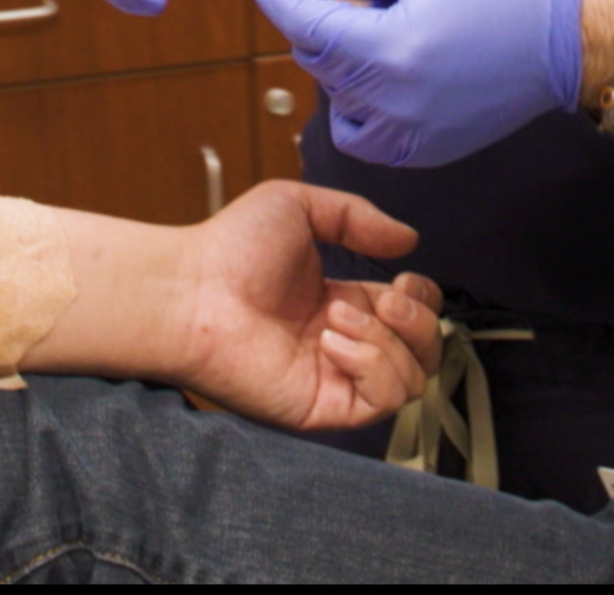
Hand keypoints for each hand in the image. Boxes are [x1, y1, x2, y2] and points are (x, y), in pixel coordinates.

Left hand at [158, 180, 441, 429]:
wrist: (191, 289)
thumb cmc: (231, 246)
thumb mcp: (296, 207)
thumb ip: (355, 215)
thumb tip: (408, 236)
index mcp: (340, 301)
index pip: (409, 313)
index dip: (421, 299)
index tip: (403, 278)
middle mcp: (343, 343)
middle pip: (422, 350)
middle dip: (419, 321)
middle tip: (387, 298)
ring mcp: (335, 377)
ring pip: (410, 378)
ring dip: (387, 340)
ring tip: (336, 317)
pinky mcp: (324, 406)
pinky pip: (381, 402)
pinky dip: (371, 368)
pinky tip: (330, 342)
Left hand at [242, 0, 582, 167]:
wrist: (561, 37)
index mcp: (390, 50)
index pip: (300, 23)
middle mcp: (394, 103)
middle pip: (311, 57)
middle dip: (312, 17)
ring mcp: (408, 135)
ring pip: (331, 92)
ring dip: (338, 56)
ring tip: (389, 28)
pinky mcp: (421, 152)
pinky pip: (358, 131)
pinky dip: (355, 100)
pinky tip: (387, 68)